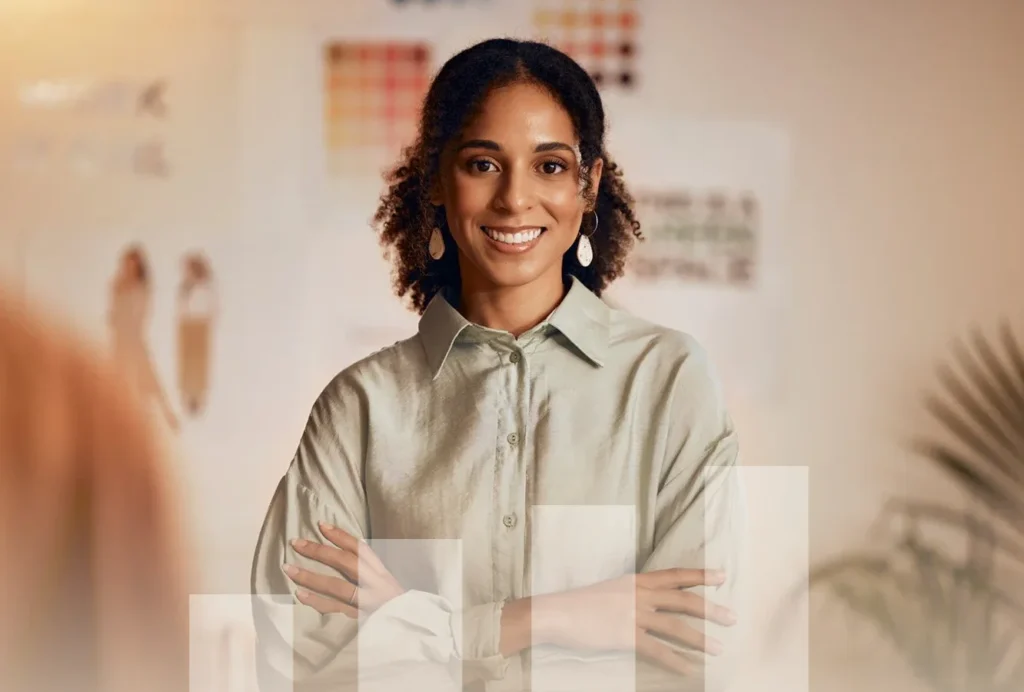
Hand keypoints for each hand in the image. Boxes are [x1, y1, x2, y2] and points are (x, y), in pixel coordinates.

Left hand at [284, 522, 405, 617]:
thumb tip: (343, 556)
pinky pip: (335, 610)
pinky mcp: (360, 621)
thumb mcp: (386, 586)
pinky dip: (317, 602)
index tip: (321, 526)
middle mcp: (376, 585)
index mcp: (382, 574)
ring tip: (289, 568)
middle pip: (347, 563)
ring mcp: (368, 603)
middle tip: (297, 543)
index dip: (341, 536)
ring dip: (311, 577)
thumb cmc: (395, 609)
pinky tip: (300, 595)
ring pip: (338, 586)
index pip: (360, 550)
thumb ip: (368, 574)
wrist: (410, 632)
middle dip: (320, 551)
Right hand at [534, 568, 736, 675]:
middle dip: (710, 610)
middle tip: (732, 618)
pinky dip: (676, 661)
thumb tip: (650, 604)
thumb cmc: (580, 604)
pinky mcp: (626, 636)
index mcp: (636, 580)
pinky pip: (658, 650)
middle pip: (683, 600)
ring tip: (719, 648)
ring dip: (701, 638)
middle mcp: (639, 594)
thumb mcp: (611, 590)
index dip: (700, 575)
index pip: (674, 575)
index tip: (721, 576)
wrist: (557, 613)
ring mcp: (633, 614)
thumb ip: (632, 595)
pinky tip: (689, 669)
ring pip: (676, 626)